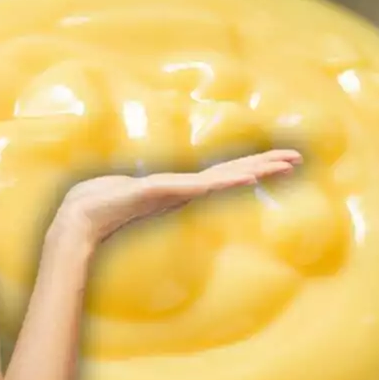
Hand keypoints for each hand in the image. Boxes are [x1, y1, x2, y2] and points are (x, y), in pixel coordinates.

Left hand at [51, 149, 301, 247]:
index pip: (220, 173)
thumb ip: (131, 185)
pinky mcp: (168, 192)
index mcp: (177, 187)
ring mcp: (179, 193)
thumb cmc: (96, 202)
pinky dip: (229, 181)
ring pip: (226, 178)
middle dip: (265, 166)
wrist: (80, 220)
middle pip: (233, 174)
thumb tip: (124, 186)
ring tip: (285, 164)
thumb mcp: (122, 186)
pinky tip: (250, 177)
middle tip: (298, 160)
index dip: (248, 166)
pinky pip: (205, 185)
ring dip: (257, 170)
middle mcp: (183, 191)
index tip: (274, 160)